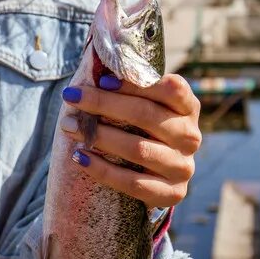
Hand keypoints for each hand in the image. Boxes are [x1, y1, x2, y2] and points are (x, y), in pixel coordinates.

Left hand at [59, 74, 200, 208]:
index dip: (136, 83)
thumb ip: (127, 87)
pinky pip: (133, 183)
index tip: (102, 80)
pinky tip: (79, 157)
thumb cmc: (142, 128)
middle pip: (147, 115)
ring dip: (99, 136)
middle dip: (103, 103)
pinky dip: (102, 169)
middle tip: (71, 97)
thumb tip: (95, 65)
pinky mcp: (172, 193)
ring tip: (69, 126)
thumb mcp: (142, 105)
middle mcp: (190, 136)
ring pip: (139, 149)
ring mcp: (183, 166)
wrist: (156, 175)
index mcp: (188, 107)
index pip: (170, 88)